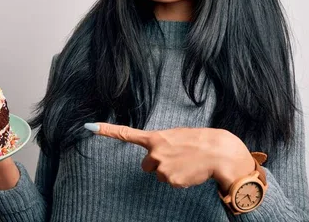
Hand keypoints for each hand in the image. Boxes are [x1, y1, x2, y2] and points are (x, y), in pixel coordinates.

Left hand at [85, 122, 254, 191]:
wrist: (219, 152)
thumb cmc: (199, 141)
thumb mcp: (177, 136)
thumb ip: (162, 144)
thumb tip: (154, 158)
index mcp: (156, 137)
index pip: (126, 134)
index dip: (106, 130)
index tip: (89, 126)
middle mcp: (154, 153)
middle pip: (147, 166)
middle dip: (158, 164)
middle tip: (176, 158)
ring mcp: (162, 167)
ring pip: (160, 175)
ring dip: (171, 171)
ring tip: (186, 163)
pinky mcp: (171, 180)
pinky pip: (171, 183)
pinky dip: (180, 179)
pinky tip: (190, 171)